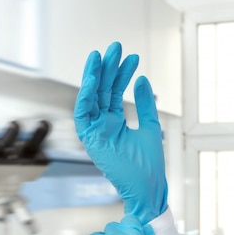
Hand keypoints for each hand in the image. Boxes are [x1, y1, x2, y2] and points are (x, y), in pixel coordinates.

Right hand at [73, 42, 167, 224]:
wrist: (149, 188)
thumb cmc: (149, 164)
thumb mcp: (150, 126)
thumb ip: (144, 104)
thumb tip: (142, 79)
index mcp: (114, 123)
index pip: (114, 92)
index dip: (121, 74)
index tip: (132, 57)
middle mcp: (102, 125)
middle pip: (102, 91)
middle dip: (108, 68)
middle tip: (116, 47)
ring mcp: (95, 131)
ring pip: (91, 98)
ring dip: (95, 76)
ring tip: (102, 55)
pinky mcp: (90, 139)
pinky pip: (83, 113)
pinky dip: (86, 95)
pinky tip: (94, 77)